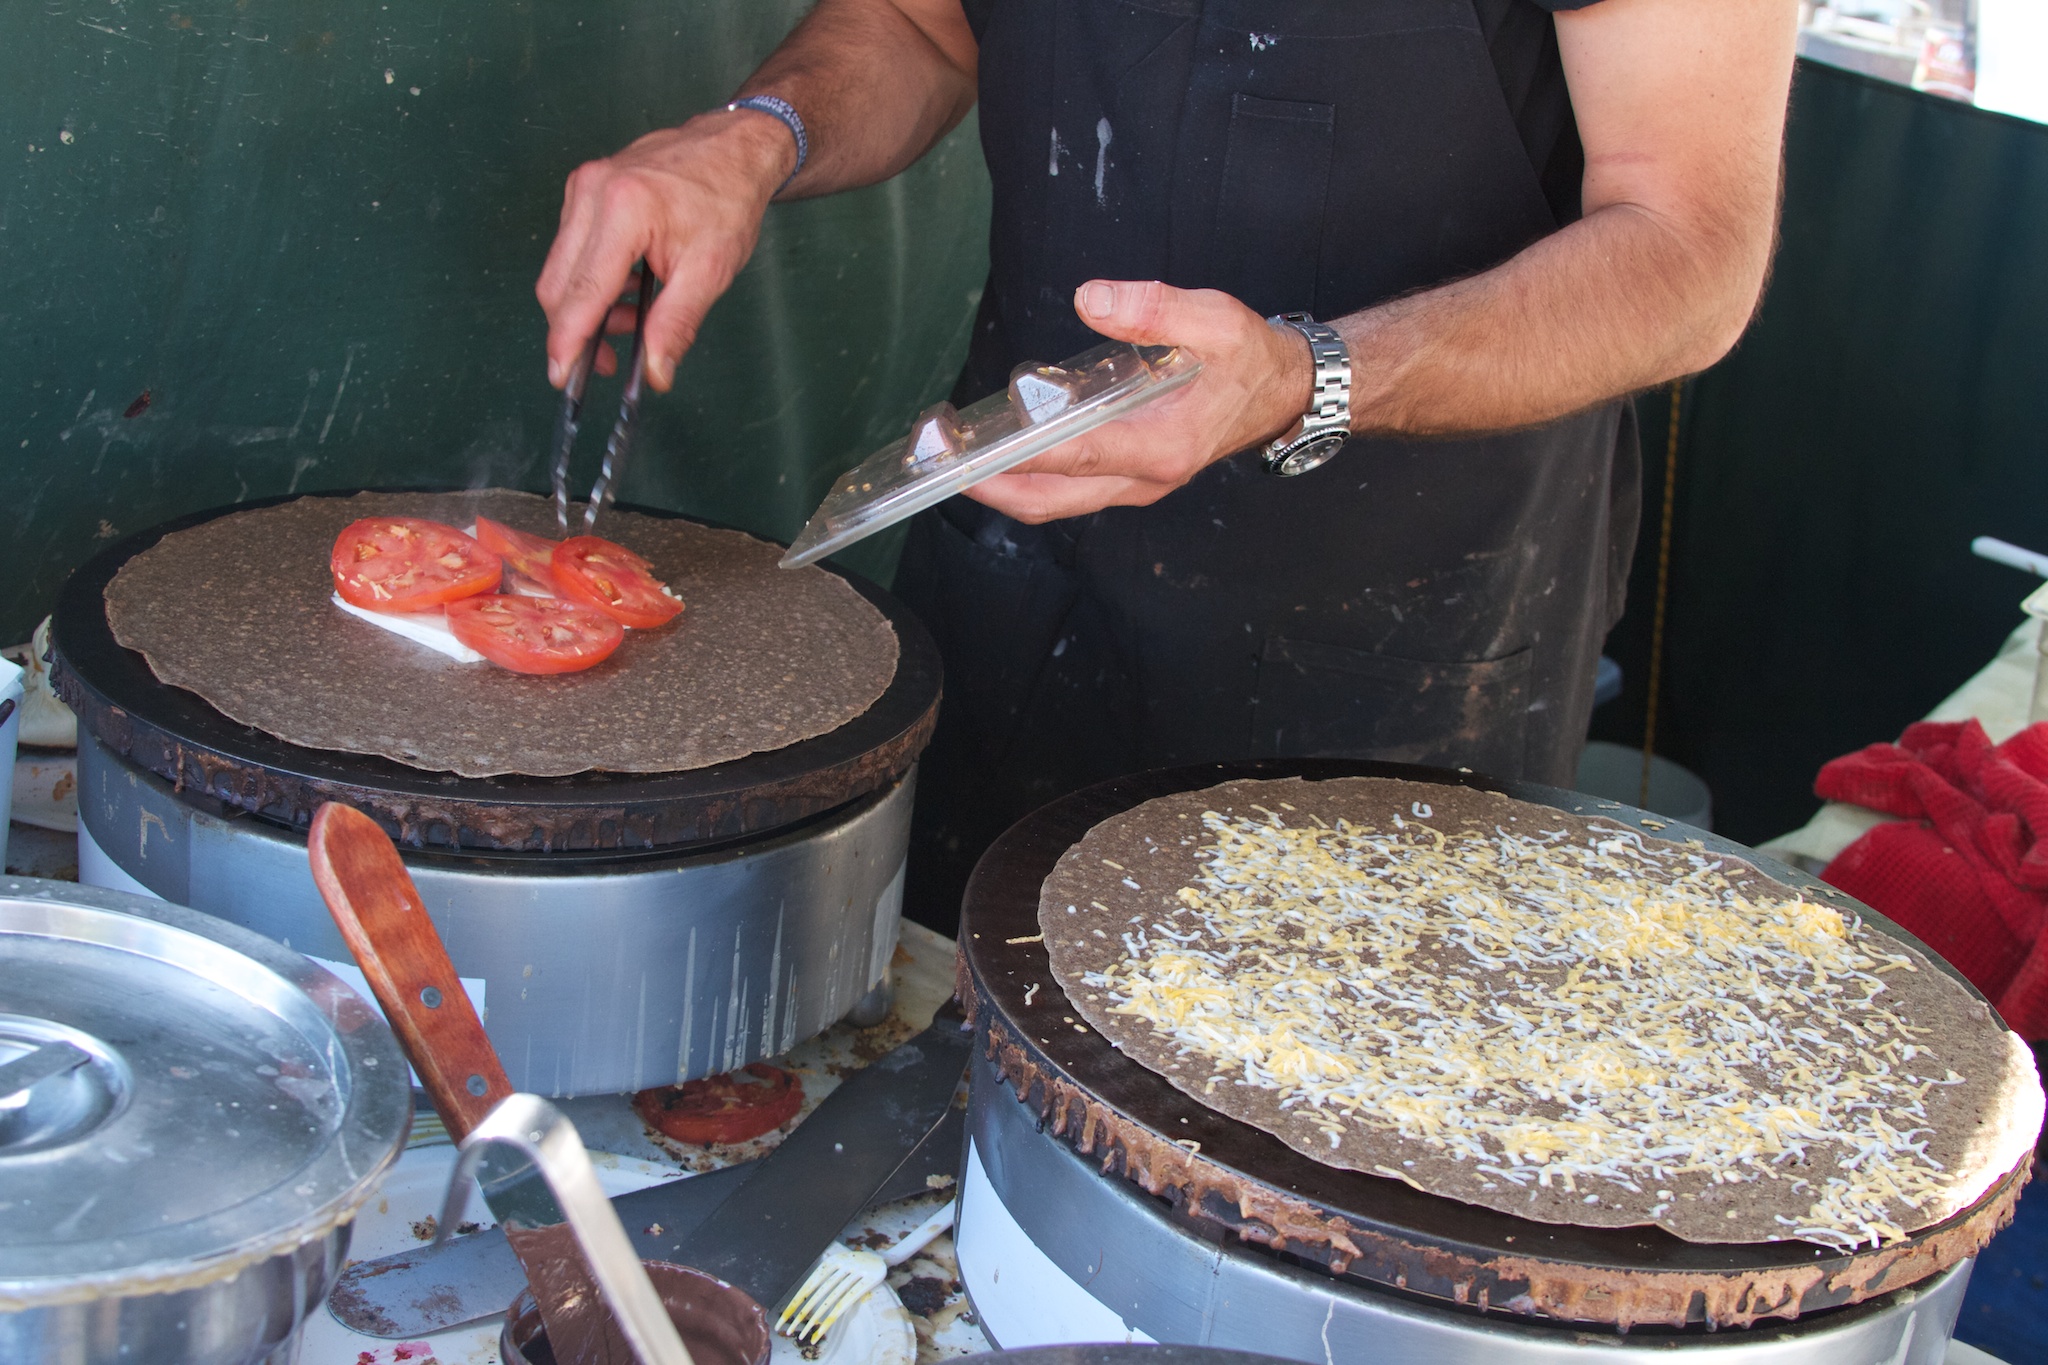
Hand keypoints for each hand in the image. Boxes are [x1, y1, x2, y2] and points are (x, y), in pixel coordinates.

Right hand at [535, 111, 796, 391]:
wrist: (731, 148)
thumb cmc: (727, 200)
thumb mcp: (710, 270)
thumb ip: (676, 324)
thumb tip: (655, 372)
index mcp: (623, 210)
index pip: (581, 292)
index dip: (567, 341)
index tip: (563, 377)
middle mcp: (591, 193)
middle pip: (557, 284)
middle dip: (575, 331)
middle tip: (609, 361)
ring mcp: (582, 187)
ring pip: (561, 269)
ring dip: (586, 307)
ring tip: (630, 320)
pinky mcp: (583, 189)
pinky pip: (571, 249)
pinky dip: (591, 280)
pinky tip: (627, 289)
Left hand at [964, 281, 1313, 523]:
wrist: (1286, 392)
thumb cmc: (1251, 358)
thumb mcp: (1216, 320)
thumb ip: (1154, 309)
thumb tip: (1091, 298)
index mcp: (1162, 446)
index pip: (1075, 456)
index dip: (1016, 455)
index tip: (966, 451)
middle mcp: (1145, 478)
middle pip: (1050, 501)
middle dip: (989, 486)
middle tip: (935, 462)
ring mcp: (1136, 485)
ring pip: (1055, 502)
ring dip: (1003, 484)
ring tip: (952, 454)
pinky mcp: (1130, 478)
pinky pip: (1069, 489)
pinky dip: (1029, 473)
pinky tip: (1003, 438)